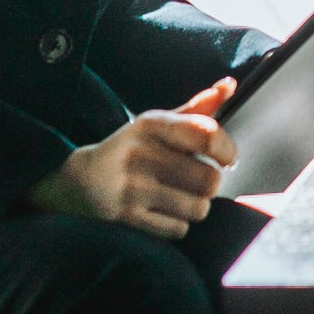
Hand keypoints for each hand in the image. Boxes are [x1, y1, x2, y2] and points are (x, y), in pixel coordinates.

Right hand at [27, 76, 235, 238]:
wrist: (82, 179)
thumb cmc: (134, 148)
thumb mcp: (159, 123)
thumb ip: (197, 108)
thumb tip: (231, 84)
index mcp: (153, 124)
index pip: (206, 134)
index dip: (227, 150)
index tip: (227, 159)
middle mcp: (141, 153)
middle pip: (208, 179)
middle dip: (211, 185)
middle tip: (201, 182)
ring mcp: (132, 187)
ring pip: (197, 208)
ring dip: (197, 207)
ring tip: (185, 198)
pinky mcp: (127, 216)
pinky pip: (177, 229)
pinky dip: (178, 225)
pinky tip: (165, 213)